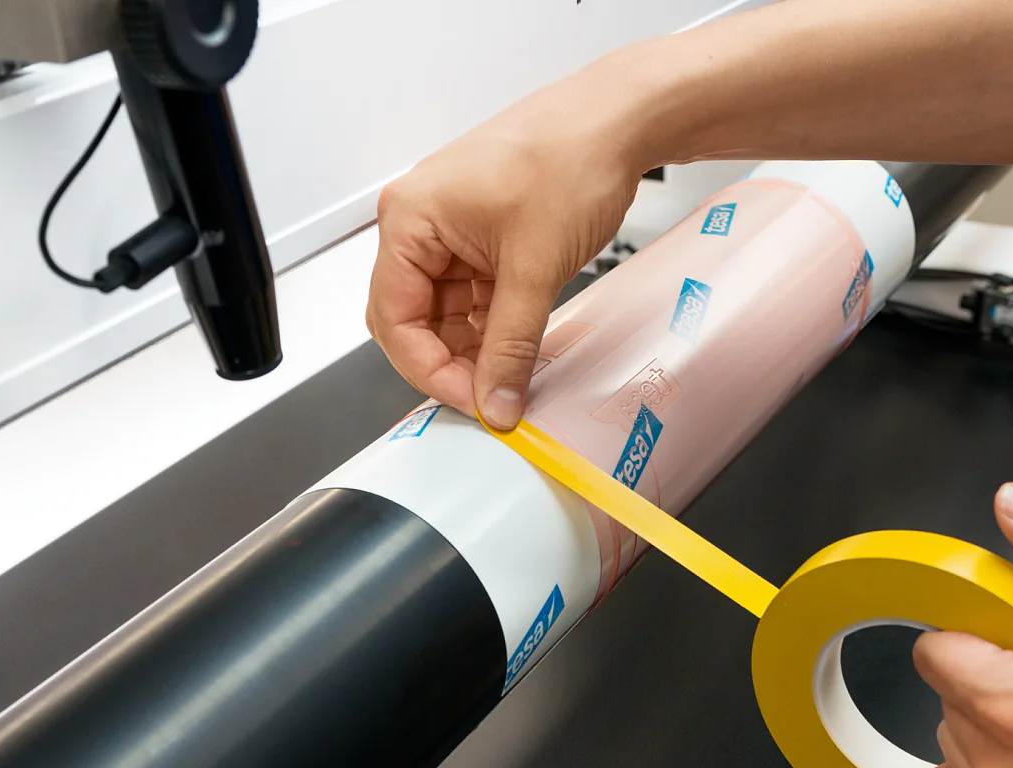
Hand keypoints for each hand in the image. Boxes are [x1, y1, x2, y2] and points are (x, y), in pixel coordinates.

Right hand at [365, 66, 654, 428]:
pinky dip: (493, 325)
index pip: (394, 319)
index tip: (471, 402)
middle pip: (412, 318)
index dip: (429, 370)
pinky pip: (472, 295)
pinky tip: (517, 347)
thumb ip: (510, 346)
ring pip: (445, 312)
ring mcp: (450, 228)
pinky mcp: (480, 235)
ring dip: (474, 346)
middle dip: (449, 362)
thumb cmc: (570, 157)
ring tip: (511, 375)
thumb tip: (496, 401)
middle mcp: (419, 221)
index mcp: (409, 219)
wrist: (619, 120)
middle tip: (490, 397)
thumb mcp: (535, 270)